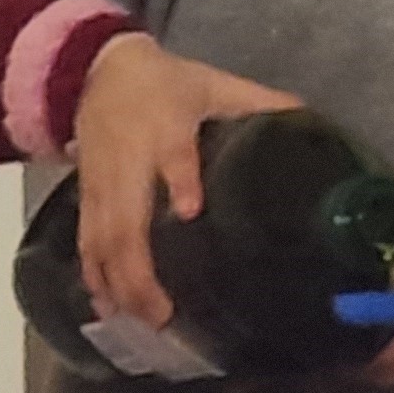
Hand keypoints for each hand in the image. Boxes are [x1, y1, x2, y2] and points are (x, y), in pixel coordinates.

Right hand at [73, 35, 299, 324]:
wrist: (99, 71)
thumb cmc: (167, 83)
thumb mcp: (214, 83)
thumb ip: (257, 102)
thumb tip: (307, 117)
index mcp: (166, 126)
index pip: (173, 154)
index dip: (180, 179)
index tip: (191, 209)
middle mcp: (129, 160)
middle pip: (126, 218)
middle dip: (139, 268)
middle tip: (164, 311)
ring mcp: (102, 182)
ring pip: (102, 238)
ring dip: (118, 282)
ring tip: (142, 320)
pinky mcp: (87, 195)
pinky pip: (86, 240)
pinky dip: (94, 274)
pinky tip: (107, 307)